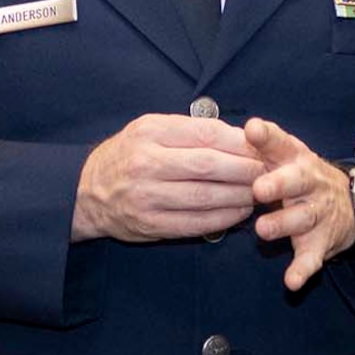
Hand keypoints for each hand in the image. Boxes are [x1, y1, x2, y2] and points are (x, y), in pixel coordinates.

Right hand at [72, 113, 264, 242]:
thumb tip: (241, 137)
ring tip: (259, 193)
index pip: (206, 134)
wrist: (87, 191)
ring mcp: (148, 197)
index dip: (240, 142)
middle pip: (210, 166)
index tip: (261, 148)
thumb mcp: (152, 129)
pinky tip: (239, 213)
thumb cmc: (128, 155)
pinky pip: (196, 224)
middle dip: (245, 170)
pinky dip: (223, 219)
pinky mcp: (151, 225)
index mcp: (150, 132)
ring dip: (239, 196)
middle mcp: (147, 163)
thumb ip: (191, 130)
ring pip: (206, 197)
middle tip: (267, 172)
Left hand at [246, 118, 354, 291]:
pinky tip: (291, 281)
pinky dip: (302, 270)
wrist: (351, 203)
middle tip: (258, 189)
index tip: (252, 130)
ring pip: (301, 218)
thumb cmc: (299, 176)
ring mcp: (316, 212)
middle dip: (278, 184)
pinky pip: (312, 258)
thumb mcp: (285, 155)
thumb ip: (258, 146)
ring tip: (262, 231)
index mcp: (294, 158)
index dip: (266, 136)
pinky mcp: (321, 243)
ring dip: (283, 224)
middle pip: (295, 181)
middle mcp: (308, 183)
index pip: (280, 142)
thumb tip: (216, 135)